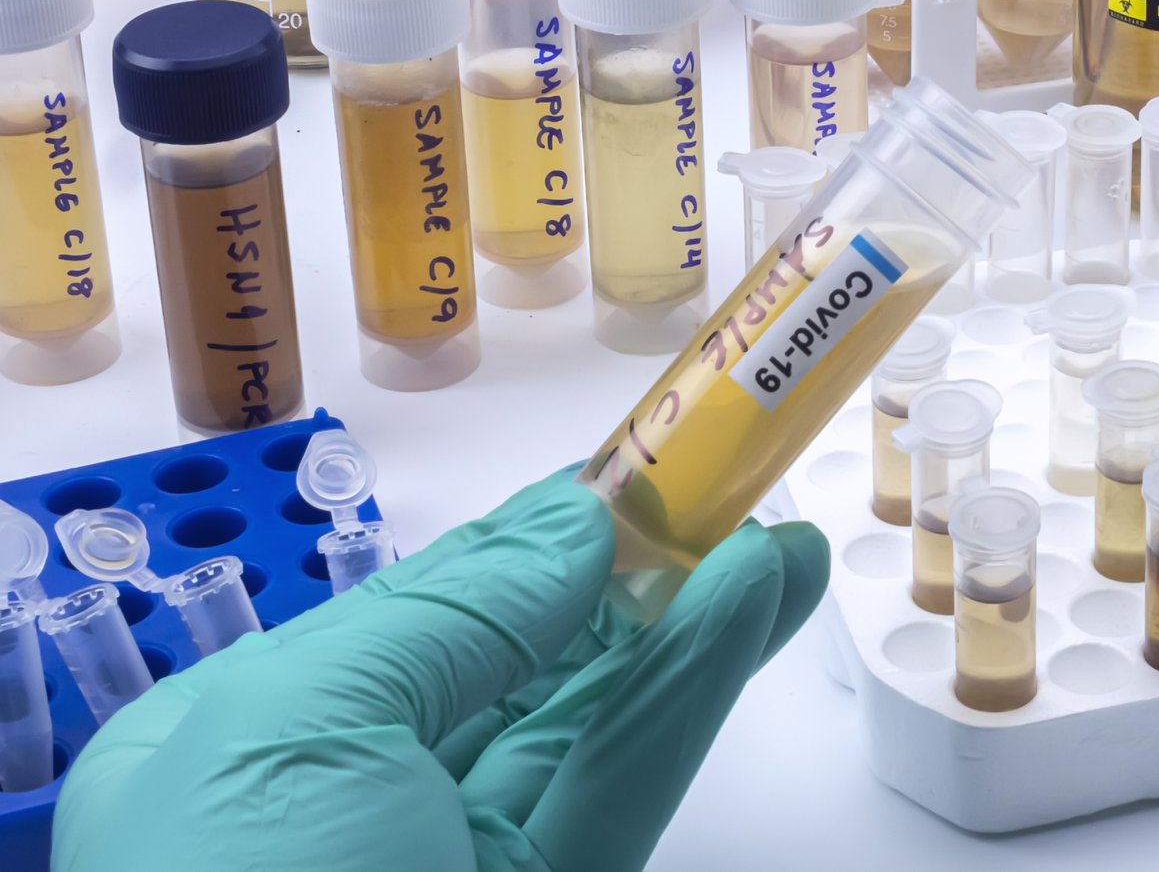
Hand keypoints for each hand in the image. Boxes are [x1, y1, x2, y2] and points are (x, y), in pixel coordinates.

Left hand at [52, 473, 827, 871]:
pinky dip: (689, 697)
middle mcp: (350, 810)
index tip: (629, 468)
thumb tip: (577, 520)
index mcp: (241, 750)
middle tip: (729, 491)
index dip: (527, 537)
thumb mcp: (298, 731)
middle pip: (518, 665)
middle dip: (628, 575)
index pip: (411, 615)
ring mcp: (454, 871)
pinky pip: (622, 787)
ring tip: (775, 542)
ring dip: (687, 627)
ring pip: (589, 726)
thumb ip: (449, 614)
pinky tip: (746, 611)